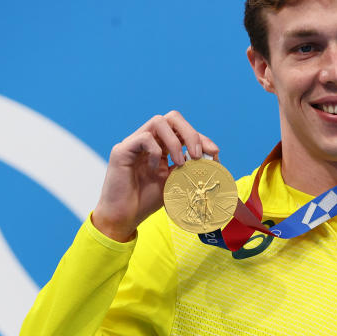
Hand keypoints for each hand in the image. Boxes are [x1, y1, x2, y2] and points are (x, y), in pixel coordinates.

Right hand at [91, 111, 218, 240]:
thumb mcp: (174, 182)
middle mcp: (148, 141)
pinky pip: (144, 138)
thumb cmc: (146, 201)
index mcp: (161, 147)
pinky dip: (156, 152)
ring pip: (158, 122)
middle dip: (190, 133)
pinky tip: (155, 170)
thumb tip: (212, 158)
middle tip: (197, 155)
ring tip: (180, 162)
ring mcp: (134, 143)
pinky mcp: (122, 150)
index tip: (214, 153)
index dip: (201, 138)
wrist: (123, 217)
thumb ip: (188, 168)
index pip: (183, 131)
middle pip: (172, 118)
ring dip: (175, 141)